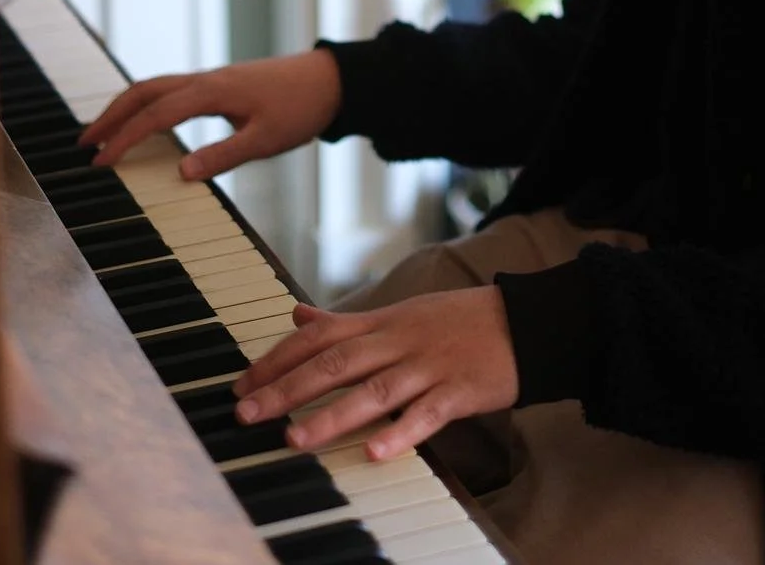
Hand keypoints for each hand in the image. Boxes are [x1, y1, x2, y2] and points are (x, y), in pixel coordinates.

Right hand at [79, 49, 341, 178]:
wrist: (329, 79)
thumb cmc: (301, 107)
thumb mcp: (266, 139)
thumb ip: (223, 156)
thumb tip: (180, 173)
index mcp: (212, 92)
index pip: (156, 115)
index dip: (125, 138)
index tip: (100, 161)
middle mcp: (205, 80)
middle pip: (144, 91)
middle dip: (111, 115)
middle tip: (84, 143)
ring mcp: (212, 79)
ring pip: (156, 87)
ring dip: (126, 107)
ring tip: (104, 132)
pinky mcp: (220, 84)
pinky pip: (172, 89)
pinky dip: (148, 103)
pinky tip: (145, 121)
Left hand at [232, 287, 518, 461]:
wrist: (521, 321)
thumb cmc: (454, 321)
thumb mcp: (397, 312)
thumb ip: (345, 320)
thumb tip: (297, 314)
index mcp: (381, 322)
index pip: (319, 338)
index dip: (277, 359)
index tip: (243, 384)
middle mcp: (397, 340)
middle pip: (335, 364)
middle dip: (287, 389)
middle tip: (247, 414)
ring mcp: (427, 365)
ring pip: (373, 390)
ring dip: (330, 415)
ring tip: (294, 438)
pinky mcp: (458, 390)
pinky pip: (425, 414)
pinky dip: (399, 432)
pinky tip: (374, 452)